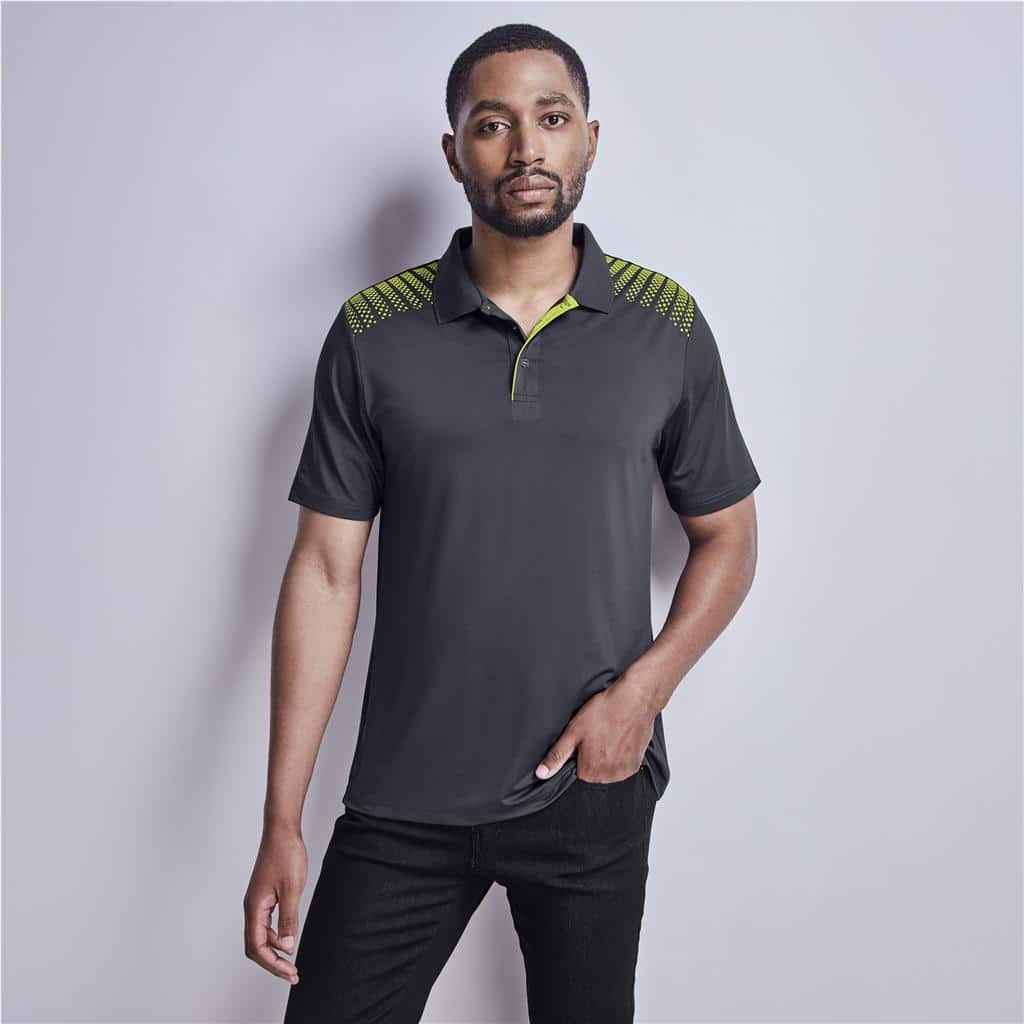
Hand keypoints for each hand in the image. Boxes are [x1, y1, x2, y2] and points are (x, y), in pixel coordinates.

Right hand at [243, 826, 306, 984]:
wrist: (282, 830)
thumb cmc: (286, 854)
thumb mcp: (292, 888)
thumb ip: (289, 918)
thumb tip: (287, 946)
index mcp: (254, 907)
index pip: (257, 946)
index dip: (273, 964)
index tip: (290, 972)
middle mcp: (252, 907)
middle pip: (255, 945)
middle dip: (272, 962)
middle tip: (292, 974)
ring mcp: (257, 901)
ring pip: (260, 935)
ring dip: (275, 950)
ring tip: (291, 961)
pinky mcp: (264, 895)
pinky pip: (266, 923)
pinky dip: (276, 935)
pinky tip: (289, 938)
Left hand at [535, 677, 655, 782]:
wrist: (635, 699)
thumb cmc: (605, 711)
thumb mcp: (574, 731)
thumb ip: (557, 755)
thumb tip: (541, 773)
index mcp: (590, 771)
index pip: (576, 772)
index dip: (578, 755)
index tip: (583, 741)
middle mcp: (609, 776)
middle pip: (593, 773)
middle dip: (592, 757)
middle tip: (596, 735)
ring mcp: (624, 771)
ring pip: (608, 770)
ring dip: (607, 757)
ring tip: (608, 735)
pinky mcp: (636, 764)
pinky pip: (622, 766)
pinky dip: (620, 756)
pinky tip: (619, 738)